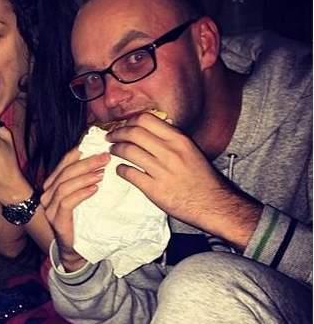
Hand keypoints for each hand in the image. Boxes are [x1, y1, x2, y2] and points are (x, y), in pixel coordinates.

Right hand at [41, 147, 109, 270]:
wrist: (76, 250)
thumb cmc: (81, 221)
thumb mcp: (83, 196)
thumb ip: (85, 180)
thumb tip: (100, 160)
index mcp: (52, 186)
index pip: (63, 164)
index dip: (78, 155)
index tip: (96, 148)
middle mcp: (47, 195)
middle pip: (65, 173)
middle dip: (86, 163)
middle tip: (105, 158)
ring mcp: (49, 208)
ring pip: (65, 186)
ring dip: (84, 177)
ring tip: (101, 173)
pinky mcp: (56, 220)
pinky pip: (67, 202)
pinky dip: (81, 193)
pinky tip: (95, 189)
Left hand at [108, 111, 260, 246]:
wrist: (213, 204)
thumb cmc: (203, 179)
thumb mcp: (191, 151)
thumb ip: (171, 140)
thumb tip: (151, 131)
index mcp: (179, 140)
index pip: (146, 120)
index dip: (129, 122)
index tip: (123, 126)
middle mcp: (169, 152)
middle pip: (133, 133)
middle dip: (117, 133)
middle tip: (111, 137)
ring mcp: (161, 170)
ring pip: (128, 151)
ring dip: (116, 150)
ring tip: (113, 151)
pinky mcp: (154, 188)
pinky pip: (129, 174)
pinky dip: (120, 170)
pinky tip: (120, 169)